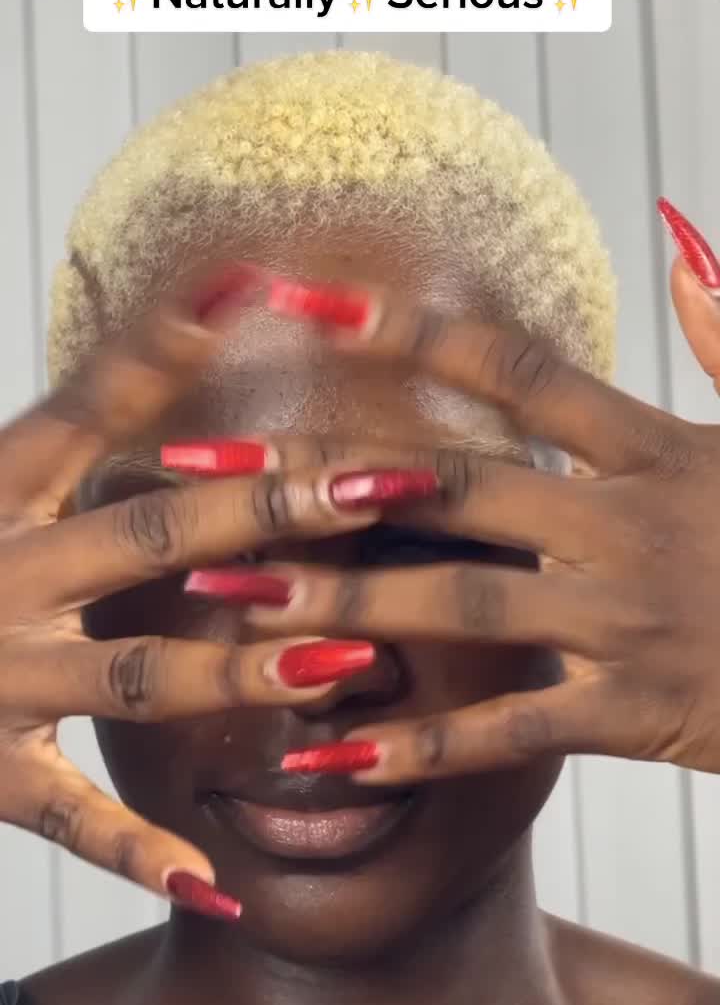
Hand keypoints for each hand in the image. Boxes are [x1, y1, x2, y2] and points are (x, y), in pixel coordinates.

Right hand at [0, 266, 439, 916]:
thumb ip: (85, 420)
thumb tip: (200, 304)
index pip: (89, 408)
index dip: (169, 348)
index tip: (261, 287)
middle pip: (148, 534)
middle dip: (267, 512)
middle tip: (378, 491)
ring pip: (130, 674)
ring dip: (235, 669)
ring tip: (346, 666)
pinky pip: (68, 819)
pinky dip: (138, 850)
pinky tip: (217, 884)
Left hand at [214, 236, 719, 782]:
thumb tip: (683, 247)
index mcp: (658, 447)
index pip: (518, 373)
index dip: (412, 332)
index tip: (311, 306)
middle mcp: (628, 522)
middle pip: (451, 487)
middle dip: (321, 479)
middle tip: (205, 477)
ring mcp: (628, 618)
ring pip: (456, 604)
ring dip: (335, 604)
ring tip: (228, 605)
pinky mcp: (637, 711)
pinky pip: (509, 729)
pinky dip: (421, 746)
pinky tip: (332, 758)